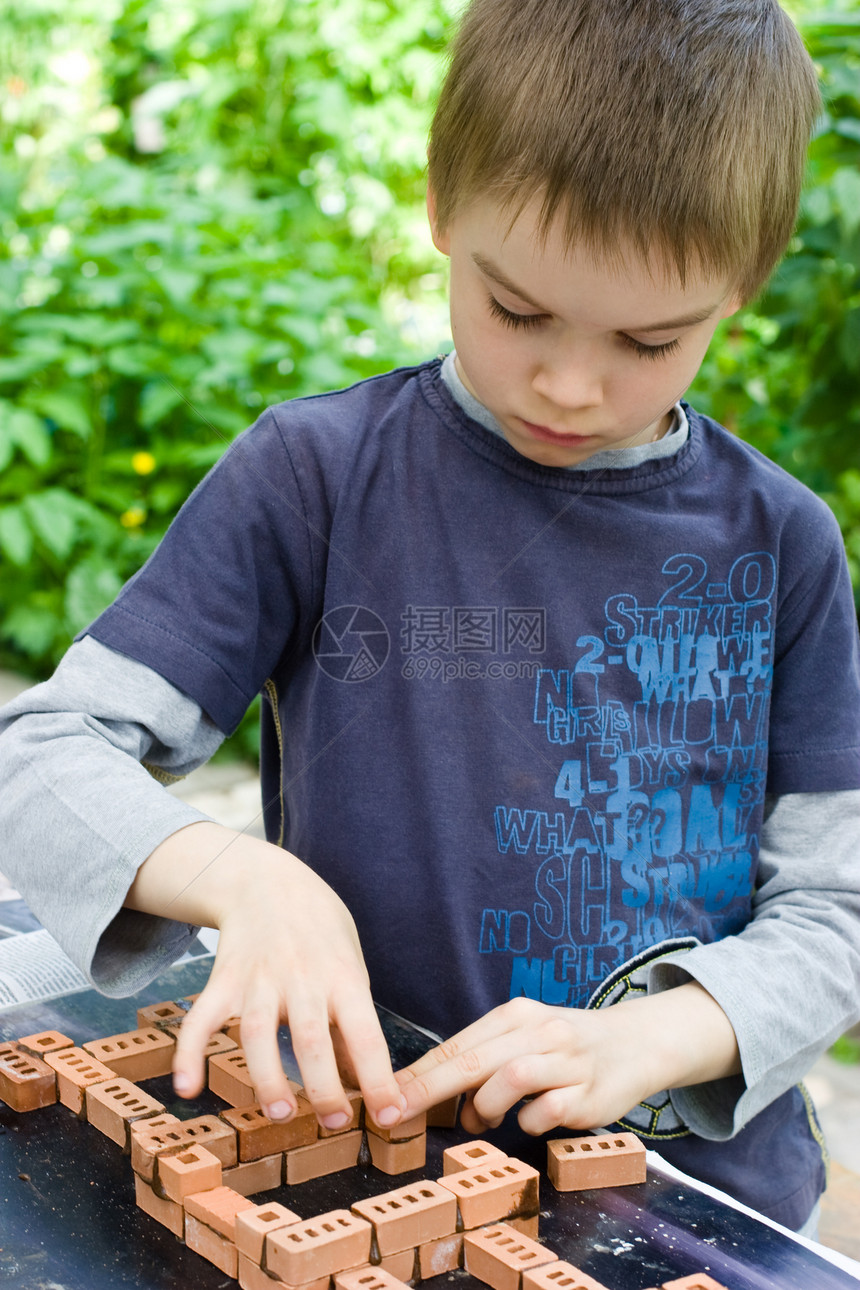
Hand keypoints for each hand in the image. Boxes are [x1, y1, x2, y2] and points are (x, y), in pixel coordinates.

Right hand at [125, 822, 404, 1130]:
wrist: (268, 880)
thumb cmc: (320, 929)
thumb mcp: (350, 964)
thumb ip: (351, 1020)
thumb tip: (359, 1079)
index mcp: (342, 976)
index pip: (366, 1034)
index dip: (378, 1079)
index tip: (390, 1115)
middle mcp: (301, 978)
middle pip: (311, 1038)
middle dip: (323, 1087)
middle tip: (334, 1124)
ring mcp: (258, 979)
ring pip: (258, 1033)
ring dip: (268, 1077)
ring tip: (279, 1113)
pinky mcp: (222, 981)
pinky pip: (201, 1020)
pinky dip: (189, 1054)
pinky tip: (188, 1087)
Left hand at [396, 986, 739, 1135]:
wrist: (635, 1044)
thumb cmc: (565, 1048)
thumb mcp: (523, 1039)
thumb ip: (483, 1062)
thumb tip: (432, 1095)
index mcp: (515, 1015)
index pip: (456, 1045)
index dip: (418, 1073)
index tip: (385, 1097)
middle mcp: (539, 1031)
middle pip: (473, 1060)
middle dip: (429, 1089)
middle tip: (399, 1113)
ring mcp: (565, 1061)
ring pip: (508, 1080)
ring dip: (487, 1107)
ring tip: (485, 1119)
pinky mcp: (588, 1093)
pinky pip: (546, 1112)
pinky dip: (530, 1121)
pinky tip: (532, 1118)